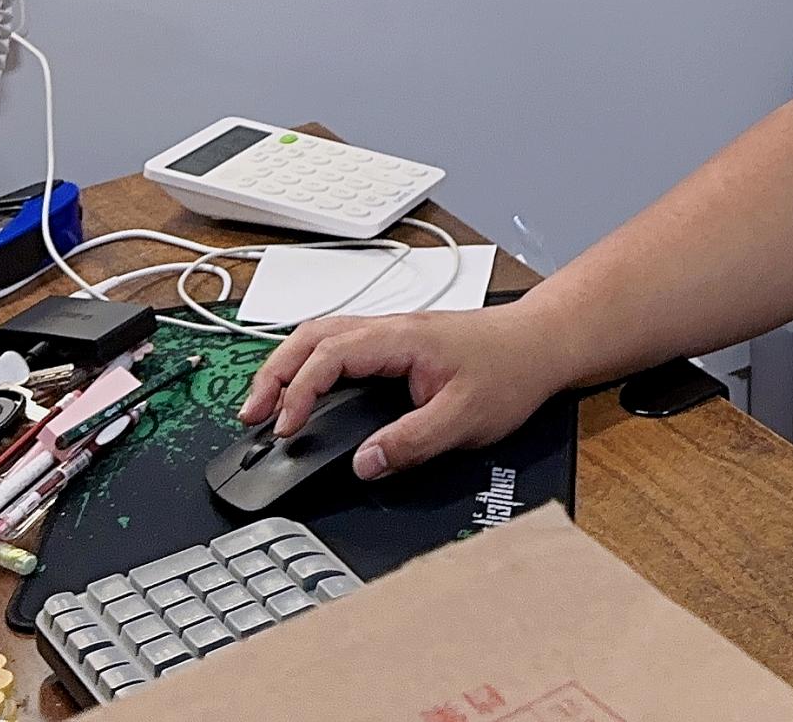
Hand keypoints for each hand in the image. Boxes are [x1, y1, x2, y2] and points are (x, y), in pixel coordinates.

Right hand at [236, 302, 572, 480]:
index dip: (299, 391)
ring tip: (266, 406)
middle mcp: (390, 328)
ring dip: (287, 366)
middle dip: (273, 373)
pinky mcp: (397, 344)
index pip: (330, 355)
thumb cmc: (510, 370)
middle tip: (251, 416)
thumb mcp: (464, 418)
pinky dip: (310, 365)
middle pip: (311, 336)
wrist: (541, 343)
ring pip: (322, 336)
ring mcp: (392, 333)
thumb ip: (411, 443)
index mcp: (400, 338)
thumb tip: (364, 464)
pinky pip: (339, 344)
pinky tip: (305, 390)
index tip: (285, 429)